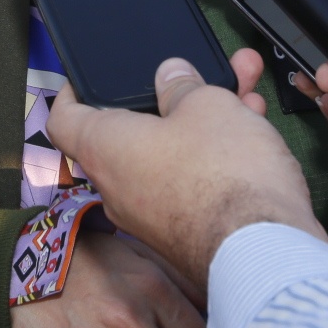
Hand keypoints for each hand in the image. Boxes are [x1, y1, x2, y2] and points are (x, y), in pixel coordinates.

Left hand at [47, 55, 314, 294]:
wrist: (262, 254)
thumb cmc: (223, 176)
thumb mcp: (206, 104)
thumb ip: (182, 85)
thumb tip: (169, 76)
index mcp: (106, 149)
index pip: (65, 120)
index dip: (74, 92)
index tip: (88, 78)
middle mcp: (119, 187)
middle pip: (134, 132)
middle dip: (172, 97)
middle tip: (200, 72)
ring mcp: (152, 216)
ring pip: (172, 154)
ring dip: (205, 121)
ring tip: (244, 94)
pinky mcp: (186, 234)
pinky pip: (193, 182)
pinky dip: (217, 155)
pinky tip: (254, 132)